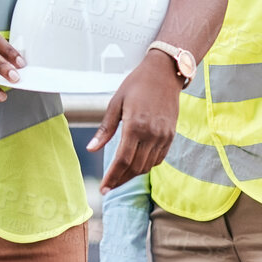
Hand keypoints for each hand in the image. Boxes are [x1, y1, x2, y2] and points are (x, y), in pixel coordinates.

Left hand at [90, 49, 182, 191]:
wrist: (165, 73)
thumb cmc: (137, 84)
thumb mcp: (116, 103)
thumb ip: (105, 129)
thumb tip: (91, 149)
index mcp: (135, 126)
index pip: (122, 160)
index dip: (112, 177)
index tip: (103, 188)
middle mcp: (152, 134)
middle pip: (135, 167)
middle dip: (120, 180)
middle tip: (108, 187)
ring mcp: (164, 136)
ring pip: (147, 166)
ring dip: (132, 175)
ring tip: (119, 178)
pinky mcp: (171, 135)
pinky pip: (158, 159)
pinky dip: (146, 166)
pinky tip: (135, 166)